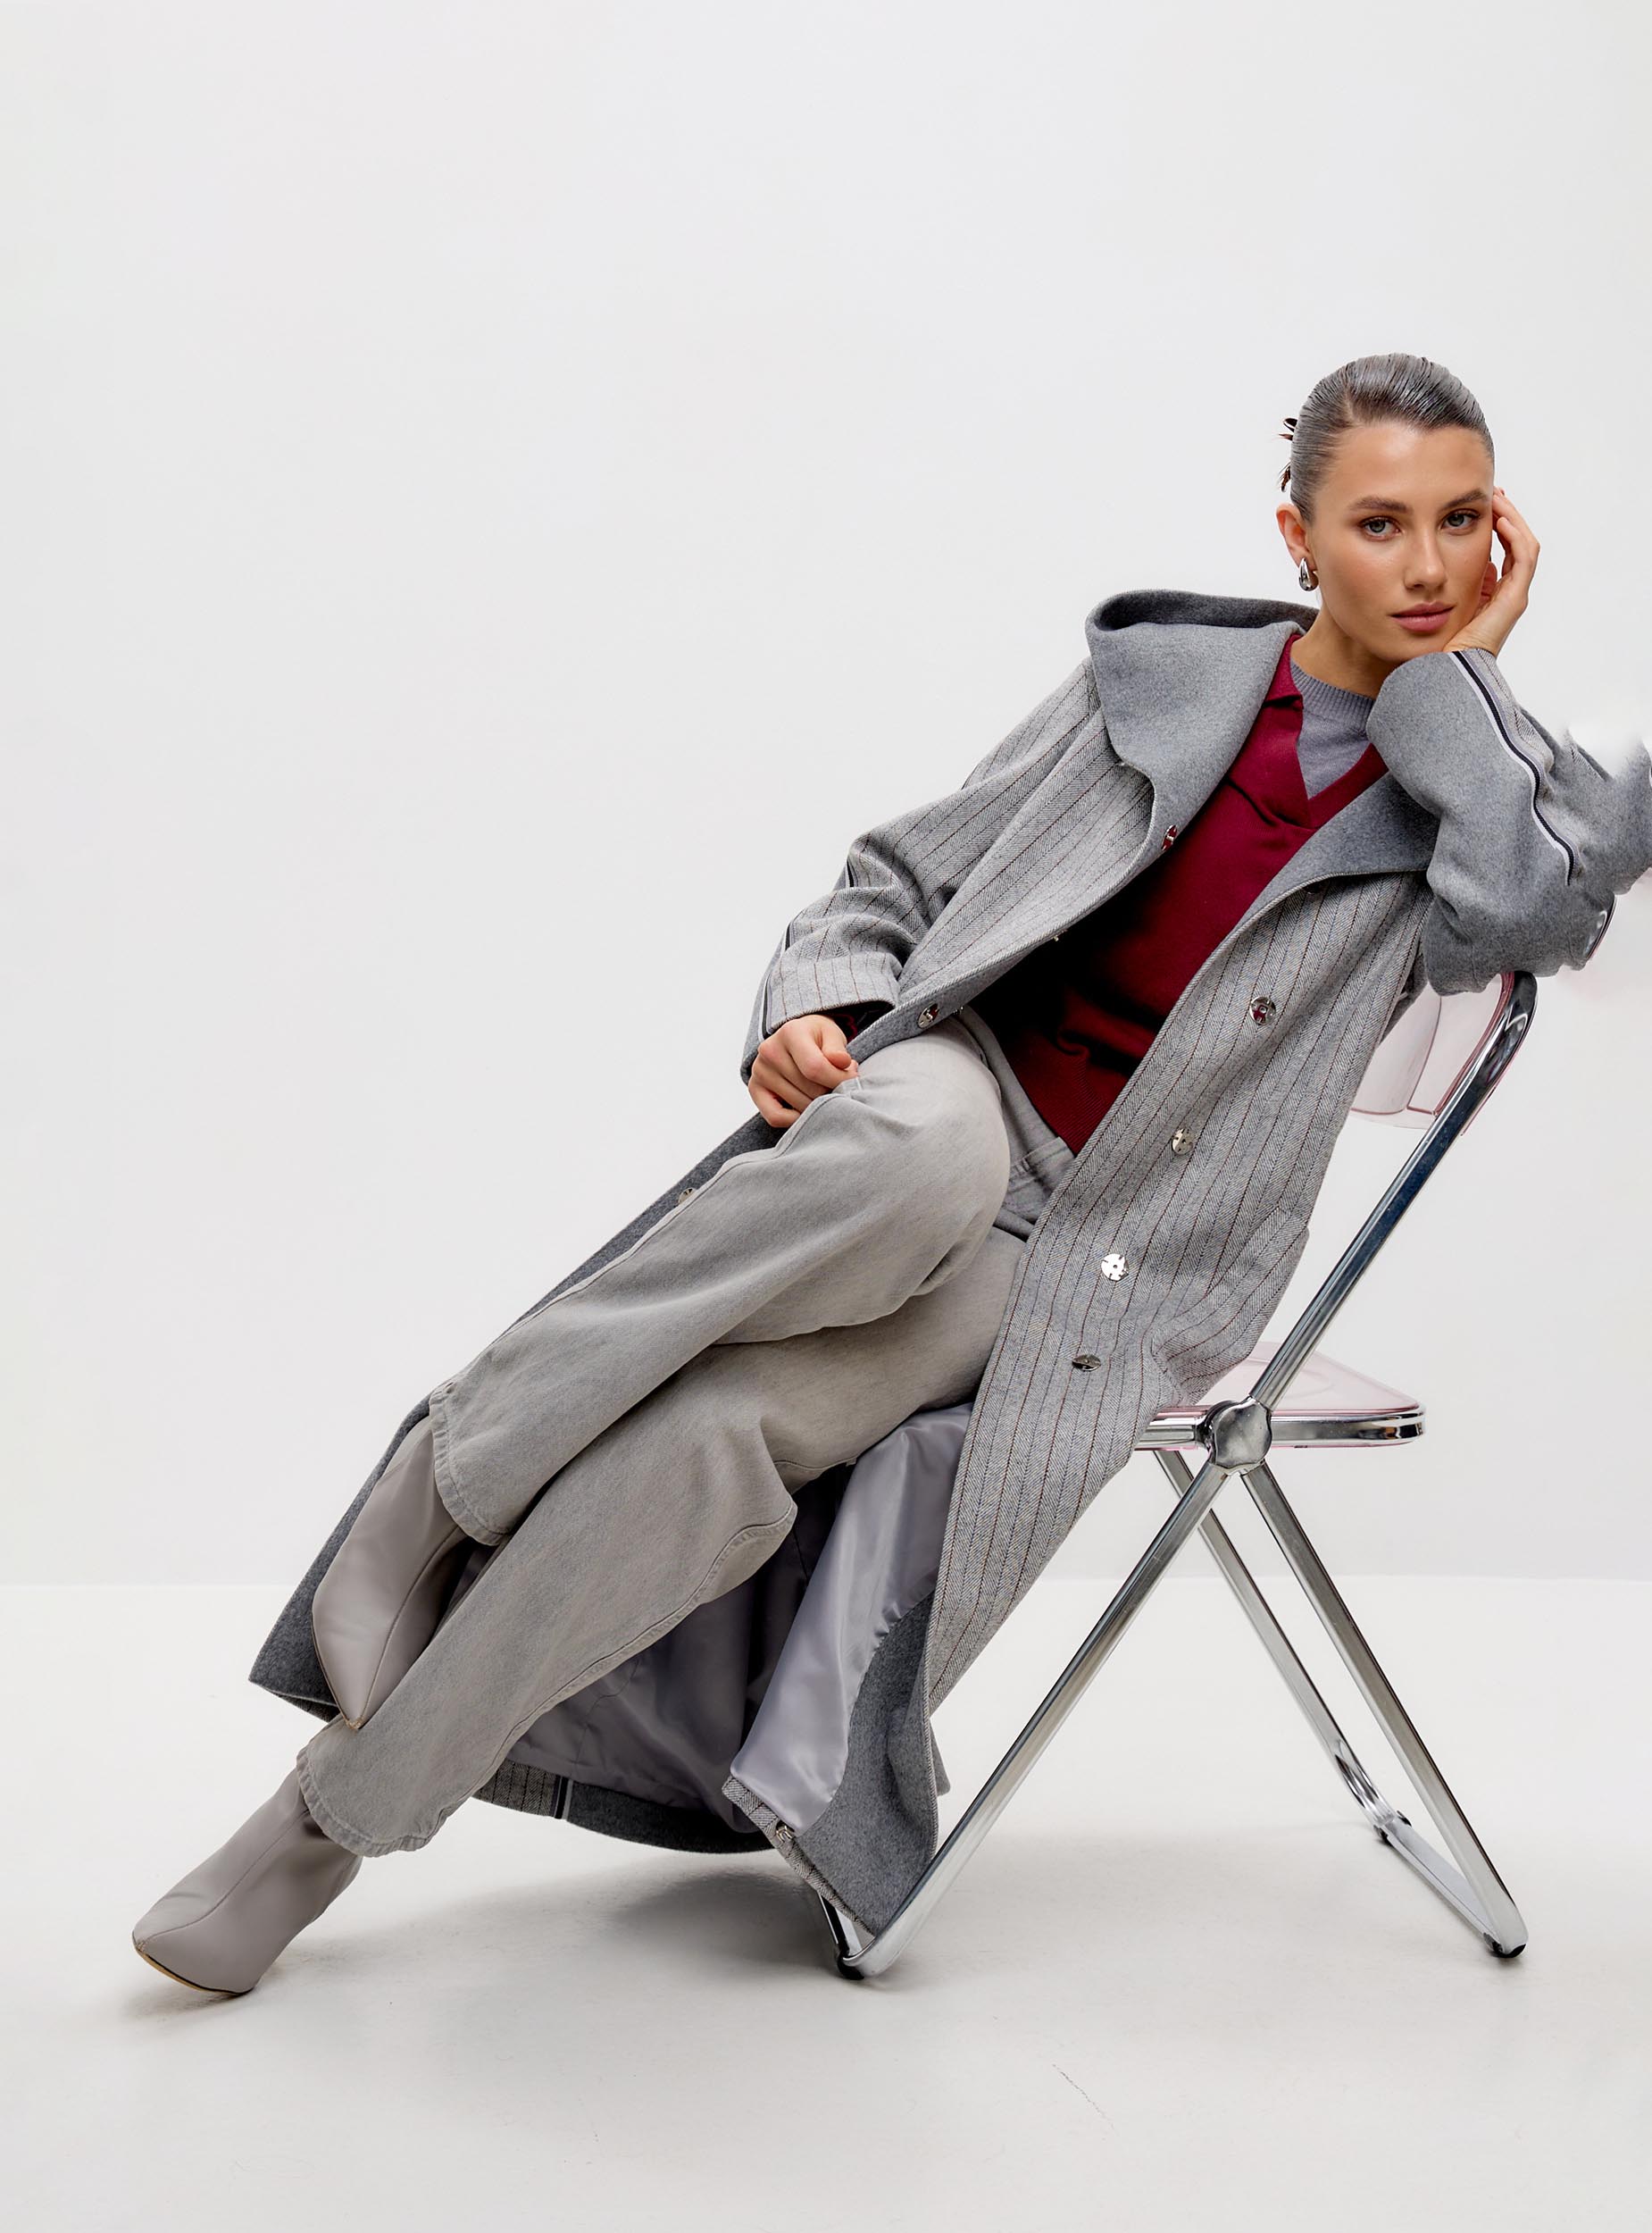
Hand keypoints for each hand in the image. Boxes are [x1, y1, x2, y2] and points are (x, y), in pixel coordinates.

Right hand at [748, 1013, 859, 1129]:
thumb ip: (838, 1050)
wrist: (795, 1037)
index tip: (852, 1079)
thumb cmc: (817, 1038)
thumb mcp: (832, 1035)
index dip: (839, 1080)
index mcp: (790, 1033)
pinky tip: (807, 1108)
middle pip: (809, 1090)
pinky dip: (795, 1119)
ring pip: (797, 1105)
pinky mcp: (754, 1089)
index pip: (815, 1068)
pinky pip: (775, 1117)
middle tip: (839, 1086)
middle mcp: (770, 1051)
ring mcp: (759, 1071)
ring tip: (825, 1092)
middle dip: (831, 1093)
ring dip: (818, 1106)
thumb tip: (843, 1063)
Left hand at [1439, 486, 1537, 659]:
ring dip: (1513, 518)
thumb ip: (1458, 585)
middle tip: (1494, 492)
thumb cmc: (1438, 643)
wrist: (1442, 670)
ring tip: (1498, 498)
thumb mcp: (1445, 604)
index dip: (1498, 524)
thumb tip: (1462, 563)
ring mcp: (1513, 597)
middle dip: (1508, 515)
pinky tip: (1500, 520)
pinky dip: (1515, 536)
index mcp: (1493, 593)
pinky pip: (1523, 559)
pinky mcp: (1513, 601)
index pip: (1504, 549)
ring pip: (1524, 545)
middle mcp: (1507, 594)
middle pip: (1517, 543)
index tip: (1484, 503)